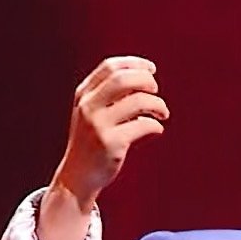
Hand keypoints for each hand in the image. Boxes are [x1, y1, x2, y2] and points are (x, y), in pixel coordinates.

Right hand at [38, 56, 167, 239]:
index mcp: (83, 94)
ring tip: (162, 113)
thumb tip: (145, 77)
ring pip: (137, 101)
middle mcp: (88, 107)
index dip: (134, 63)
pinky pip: (143, 126)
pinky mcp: (111, 144)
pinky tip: (156, 129)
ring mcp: (98, 126)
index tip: (151, 69)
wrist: (77, 176)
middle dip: (146, 80)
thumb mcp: (92, 112)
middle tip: (156, 90)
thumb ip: (110, 95)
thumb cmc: (91, 141)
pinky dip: (156, 125)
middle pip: (123, 79)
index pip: (110, 67)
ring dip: (157, 104)